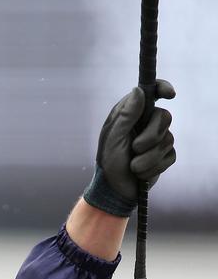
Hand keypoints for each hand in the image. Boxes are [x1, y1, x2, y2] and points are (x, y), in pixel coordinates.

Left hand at [84, 79, 176, 215]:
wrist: (114, 190)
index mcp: (131, 114)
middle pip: (164, 117)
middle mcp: (146, 123)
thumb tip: (138, 91)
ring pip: (168, 139)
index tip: (170, 95)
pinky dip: (154, 167)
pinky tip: (141, 172)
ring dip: (148, 157)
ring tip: (133, 166)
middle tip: (135, 148)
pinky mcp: (164, 155)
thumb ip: (126, 115)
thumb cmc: (109, 163)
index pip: (152, 93)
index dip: (163, 88)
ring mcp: (157, 139)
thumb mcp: (114, 139)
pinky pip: (170, 156)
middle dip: (150, 136)